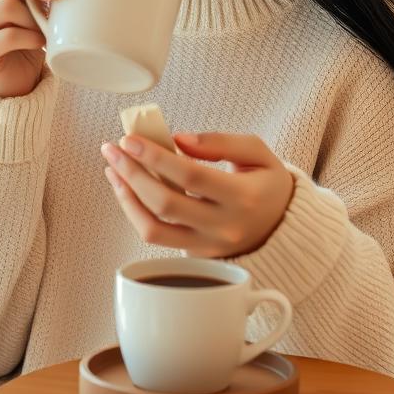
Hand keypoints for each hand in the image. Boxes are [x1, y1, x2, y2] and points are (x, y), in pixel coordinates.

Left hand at [100, 131, 295, 257]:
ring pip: (154, 229)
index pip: (191, 176)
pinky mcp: (194, 254)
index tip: (131, 139)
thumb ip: (220, 142)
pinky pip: (157, 236)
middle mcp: (224, 227)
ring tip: (113, 168)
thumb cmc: (265, 183)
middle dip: (133, 173)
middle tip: (113, 148)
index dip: (156, 157)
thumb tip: (179, 139)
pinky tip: (126, 187)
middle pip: (166, 203)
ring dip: (126, 196)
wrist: (280, 227)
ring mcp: (207, 246)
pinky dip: (135, 211)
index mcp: (244, 197)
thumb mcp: (257, 153)